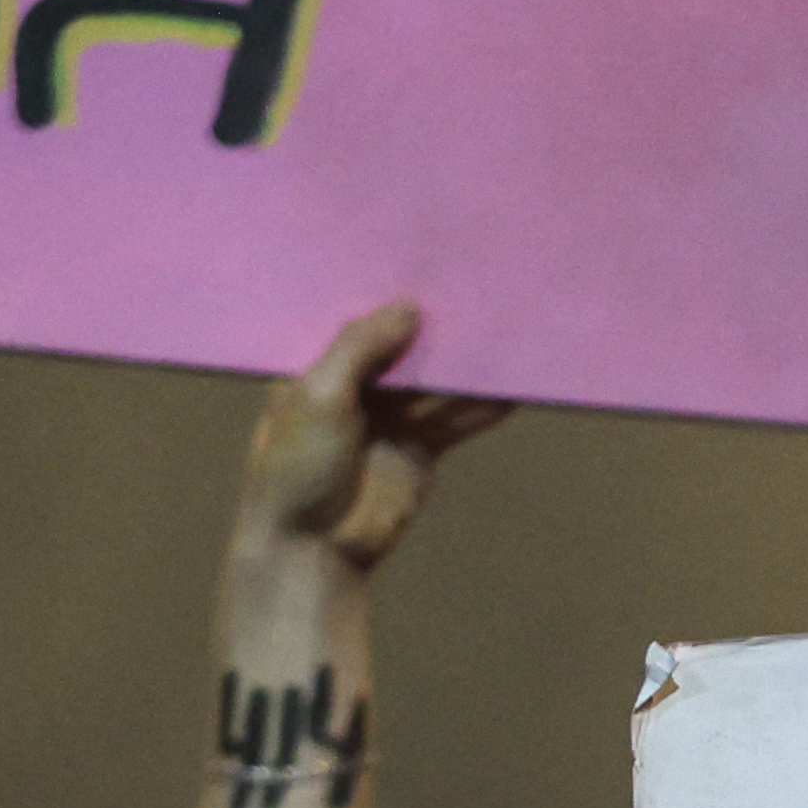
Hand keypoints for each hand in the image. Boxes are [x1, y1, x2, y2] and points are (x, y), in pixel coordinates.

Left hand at [223, 303, 506, 591]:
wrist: (314, 546)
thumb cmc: (297, 468)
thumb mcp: (319, 394)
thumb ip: (360, 347)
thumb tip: (410, 307)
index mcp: (315, 366)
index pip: (354, 320)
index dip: (383, 294)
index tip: (417, 261)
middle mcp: (354, 387)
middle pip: (401, 347)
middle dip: (431, 323)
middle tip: (471, 287)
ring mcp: (390, 419)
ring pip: (434, 382)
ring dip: (463, 364)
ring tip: (501, 332)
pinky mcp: (421, 451)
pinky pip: (456, 420)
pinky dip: (481, 407)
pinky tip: (510, 390)